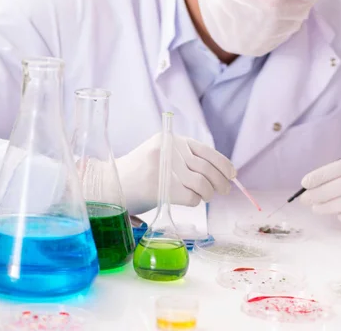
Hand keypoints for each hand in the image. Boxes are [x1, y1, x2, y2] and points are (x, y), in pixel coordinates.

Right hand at [115, 133, 236, 213]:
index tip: (232, 175)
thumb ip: (186, 158)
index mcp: (172, 139)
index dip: (223, 164)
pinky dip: (195, 202)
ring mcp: (163, 168)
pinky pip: (191, 198)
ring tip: (207, 197)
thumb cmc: (140, 173)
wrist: (108, 184)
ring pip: (202, 184)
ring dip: (209, 194)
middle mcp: (168, 150)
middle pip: (207, 169)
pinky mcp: (159, 188)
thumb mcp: (162, 155)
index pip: (206, 151)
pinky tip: (189, 200)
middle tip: (223, 191)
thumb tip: (221, 173)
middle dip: (221, 182)